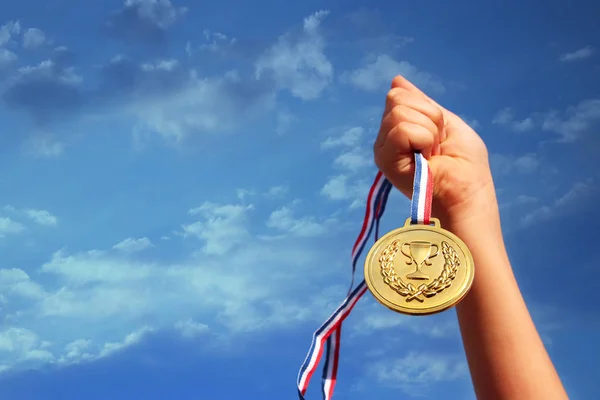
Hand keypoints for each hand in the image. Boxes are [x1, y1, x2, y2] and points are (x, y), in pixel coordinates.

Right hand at [374, 75, 496, 225]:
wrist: (468, 193)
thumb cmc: (465, 166)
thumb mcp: (447, 122)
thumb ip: (421, 103)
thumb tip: (396, 80)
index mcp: (400, 129)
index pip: (400, 95)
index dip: (428, 110)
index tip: (440, 135)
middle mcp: (386, 138)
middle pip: (397, 99)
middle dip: (428, 117)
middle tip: (437, 145)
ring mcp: (383, 149)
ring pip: (399, 113)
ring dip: (428, 131)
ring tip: (432, 154)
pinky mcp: (384, 160)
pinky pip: (401, 129)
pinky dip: (423, 139)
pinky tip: (426, 159)